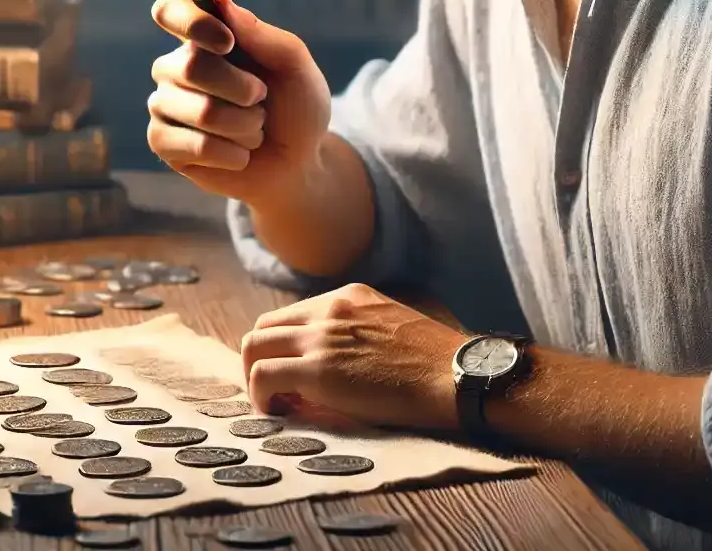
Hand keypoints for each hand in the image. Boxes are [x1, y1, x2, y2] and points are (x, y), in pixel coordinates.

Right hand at [146, 0, 331, 205]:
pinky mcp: (162, 142)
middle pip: (191, 66)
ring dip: (245, 126)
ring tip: (253, 129)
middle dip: (243, 90)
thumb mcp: (294, 65)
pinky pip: (195, 146)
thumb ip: (260, 32)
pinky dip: (232, 153)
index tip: (227, 43)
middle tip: (260, 100)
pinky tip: (238, 153)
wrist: (297, 163)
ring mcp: (165, 104)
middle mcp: (176, 66)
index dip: (191, 22)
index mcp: (204, 37)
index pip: (169, 10)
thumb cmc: (295, 107)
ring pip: (201, 111)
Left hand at [239, 283, 469, 431]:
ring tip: (277, 404)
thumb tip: (335, 362)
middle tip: (276, 391)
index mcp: (348, 297)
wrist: (458, 377)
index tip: (290, 373)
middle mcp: (329, 309)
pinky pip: (263, 377)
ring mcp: (320, 337)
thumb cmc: (437, 364)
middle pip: (264, 327)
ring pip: (253, 348)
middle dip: (261, 360)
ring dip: (256, 378)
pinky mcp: (317, 369)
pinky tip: (280, 413)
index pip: (291, 316)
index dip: (283, 347)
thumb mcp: (393, 328)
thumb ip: (359, 333)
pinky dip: (261, 397)